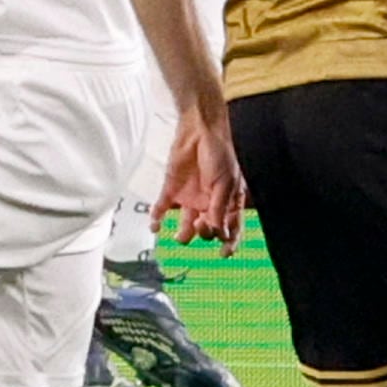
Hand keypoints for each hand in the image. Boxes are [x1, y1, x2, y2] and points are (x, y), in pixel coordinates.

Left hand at [153, 108, 246, 253]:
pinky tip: (155, 226)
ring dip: (183, 234)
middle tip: (203, 227)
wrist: (199, 131)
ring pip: (186, 225)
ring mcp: (191, 198)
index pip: (231, 228)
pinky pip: (162, 209)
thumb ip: (220, 208)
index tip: (223, 254)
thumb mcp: (225, 184)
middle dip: (205, 233)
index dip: (229, 243)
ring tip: (180, 236)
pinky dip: (157, 219)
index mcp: (228, 202)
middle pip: (207, 230)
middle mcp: (209, 203)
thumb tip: (218, 232)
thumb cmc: (220, 154)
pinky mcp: (172, 190)